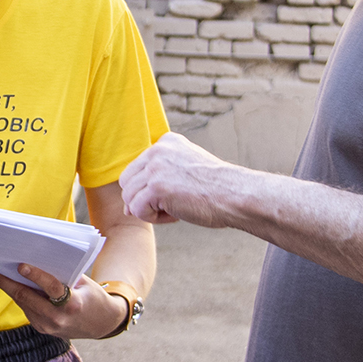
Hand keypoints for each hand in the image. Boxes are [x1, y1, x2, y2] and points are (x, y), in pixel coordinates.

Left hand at [0, 263, 126, 340]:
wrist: (101, 324)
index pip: (53, 288)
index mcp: (73, 304)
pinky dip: (17, 294)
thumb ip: (62, 274)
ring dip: (7, 287)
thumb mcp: (83, 282)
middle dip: (5, 282)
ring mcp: (48, 327)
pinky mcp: (42, 329)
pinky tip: (7, 283)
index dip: (37, 276)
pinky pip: (26, 308)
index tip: (21, 266)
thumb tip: (35, 258)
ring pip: (22, 303)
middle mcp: (59, 318)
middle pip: (27, 297)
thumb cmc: (92, 296)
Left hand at [119, 131, 247, 226]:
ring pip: (130, 198)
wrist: (236, 196)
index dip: (150, 189)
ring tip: (176, 209)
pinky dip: (153, 219)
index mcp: (166, 142)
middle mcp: (158, 150)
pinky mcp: (156, 187)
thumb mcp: (185, 172)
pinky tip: (175, 214)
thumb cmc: (215, 190)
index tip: (176, 192)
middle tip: (172, 204)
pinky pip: (137, 210)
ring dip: (150, 210)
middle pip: (128, 183)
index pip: (137, 170)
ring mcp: (156, 168)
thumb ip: (157, 180)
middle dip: (144, 200)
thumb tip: (126, 207)